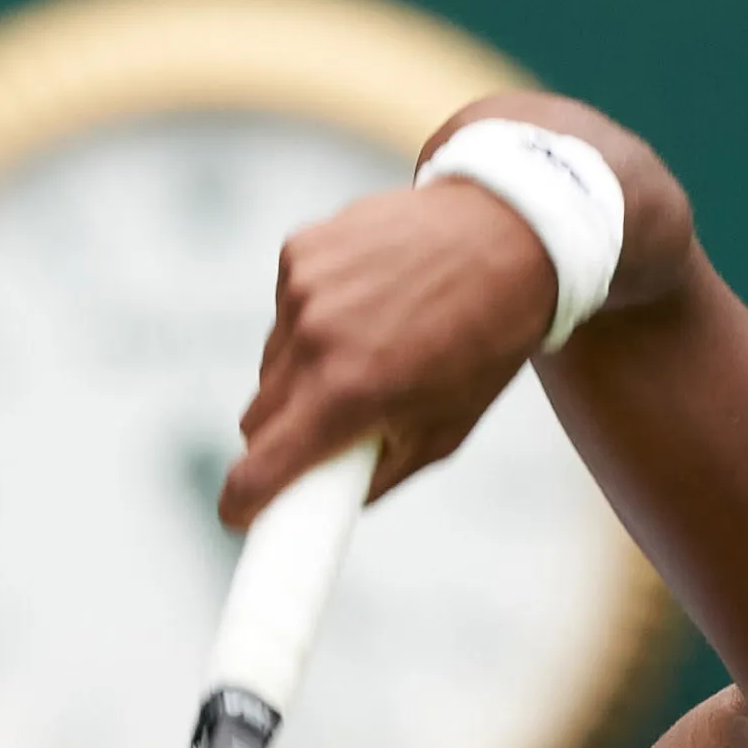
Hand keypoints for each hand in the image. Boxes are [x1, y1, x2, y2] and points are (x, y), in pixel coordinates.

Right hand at [219, 181, 555, 526]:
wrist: (509, 233)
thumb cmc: (484, 344)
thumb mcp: (444, 433)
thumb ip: (377, 476)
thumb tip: (326, 500)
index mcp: (348, 394)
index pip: (260, 467)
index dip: (243, 501)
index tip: (238, 514)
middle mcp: (314, 339)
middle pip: (259, 417)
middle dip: (286, 434)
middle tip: (331, 428)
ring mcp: (302, 287)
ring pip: (270, 362)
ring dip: (301, 373)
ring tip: (367, 350)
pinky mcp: (301, 249)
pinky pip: (284, 309)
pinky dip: (311, 318)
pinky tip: (364, 303)